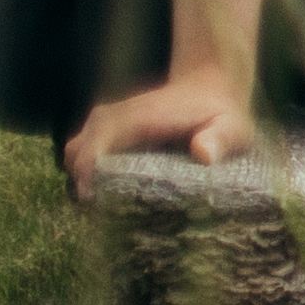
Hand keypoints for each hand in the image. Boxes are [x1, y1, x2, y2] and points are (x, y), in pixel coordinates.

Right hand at [66, 66, 250, 194]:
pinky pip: (81, 154)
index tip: (94, 206)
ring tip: (104, 210)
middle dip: (83, 187)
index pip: (95, 148)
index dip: (88, 179)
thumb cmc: (220, 113)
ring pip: (74, 156)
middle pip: (77, 156)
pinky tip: (107, 196)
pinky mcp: (103, 129)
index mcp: (137, 118)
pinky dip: (86, 175)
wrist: (207, 87)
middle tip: (101, 217)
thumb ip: (220, 139)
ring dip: (82, 182)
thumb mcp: (230, 125)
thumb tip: (203, 154)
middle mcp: (113, 118)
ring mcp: (104, 122)